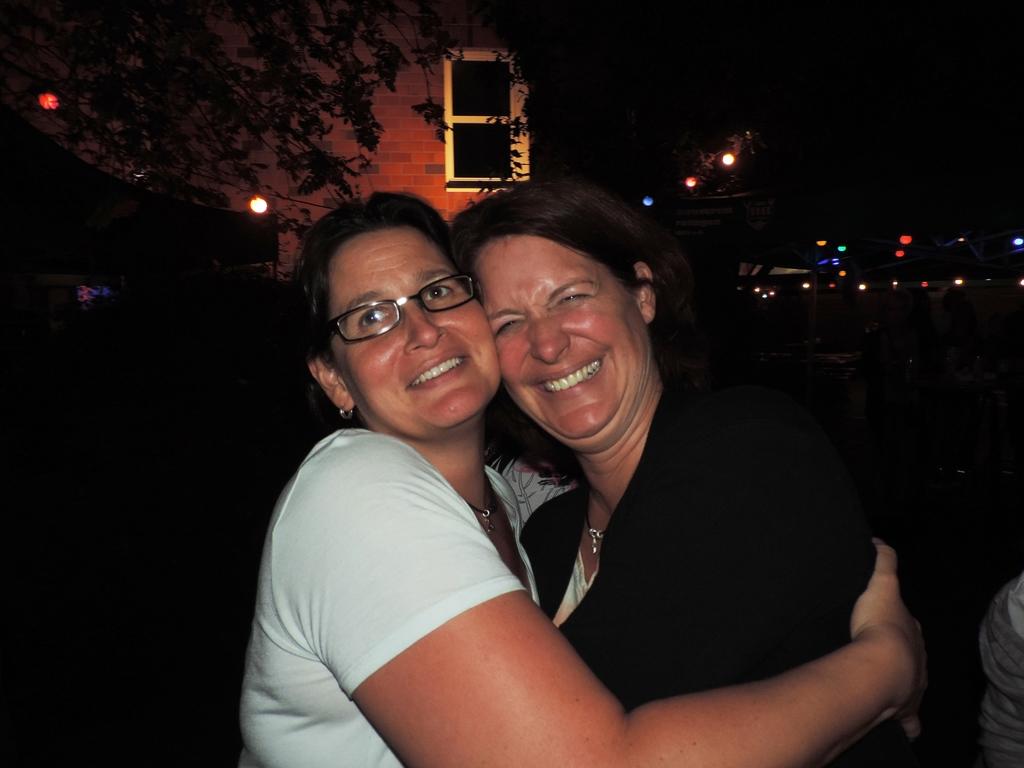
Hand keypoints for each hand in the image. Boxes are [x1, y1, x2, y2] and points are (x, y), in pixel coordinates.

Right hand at [849, 539, 926, 738]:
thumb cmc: (880, 626)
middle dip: (901, 656)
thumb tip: (879, 542)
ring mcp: (914, 686)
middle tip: (880, 655)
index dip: (899, 624)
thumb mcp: (882, 585)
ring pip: (912, 686)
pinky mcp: (906, 711)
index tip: (887, 623)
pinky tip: (898, 723)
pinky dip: (906, 722)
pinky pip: (909, 720)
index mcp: (912, 632)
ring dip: (902, 687)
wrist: (884, 666)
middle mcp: (918, 659)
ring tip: (883, 686)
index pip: (909, 626)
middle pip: (911, 656)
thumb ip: (883, 562)